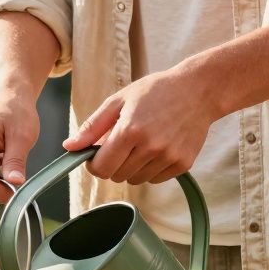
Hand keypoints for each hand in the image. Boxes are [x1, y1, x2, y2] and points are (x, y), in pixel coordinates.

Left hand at [63, 67, 220, 183]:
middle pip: (116, 176)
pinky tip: (158, 147)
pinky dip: (151, 168)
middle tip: (123, 143)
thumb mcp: (119, 101)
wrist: (199, 89)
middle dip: (113, 163)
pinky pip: (155, 179)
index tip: (97, 154)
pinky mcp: (183, 164)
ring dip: (132, 167)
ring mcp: (168, 157)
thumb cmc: (155, 91)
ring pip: (135, 180)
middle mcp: (150, 147)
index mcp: (129, 131)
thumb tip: (69, 147)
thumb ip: (92, 126)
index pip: (100, 168)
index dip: (94, 164)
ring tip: (142, 143)